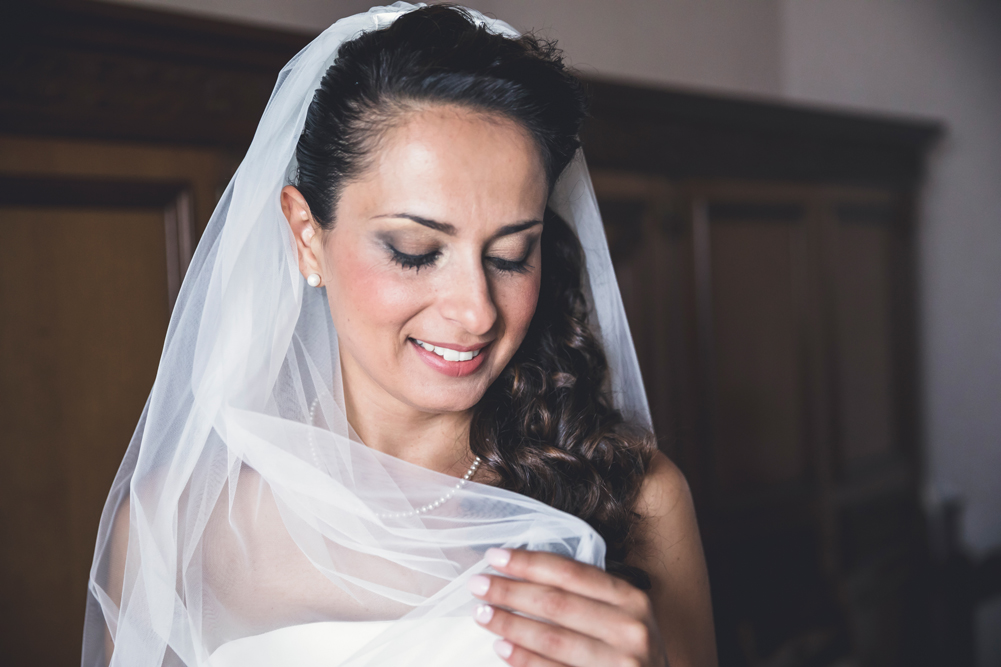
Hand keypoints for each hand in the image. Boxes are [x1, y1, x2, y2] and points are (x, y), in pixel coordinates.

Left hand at [468, 547, 666, 666]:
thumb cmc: (631, 651)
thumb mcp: (623, 615)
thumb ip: (587, 595)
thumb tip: (524, 573)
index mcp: (632, 599)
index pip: (571, 572)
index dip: (529, 563)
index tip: (495, 556)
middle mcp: (630, 629)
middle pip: (556, 603)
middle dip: (510, 591)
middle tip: (477, 584)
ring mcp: (619, 663)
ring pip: (551, 638)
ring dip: (510, 624)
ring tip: (482, 613)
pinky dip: (523, 659)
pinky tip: (501, 647)